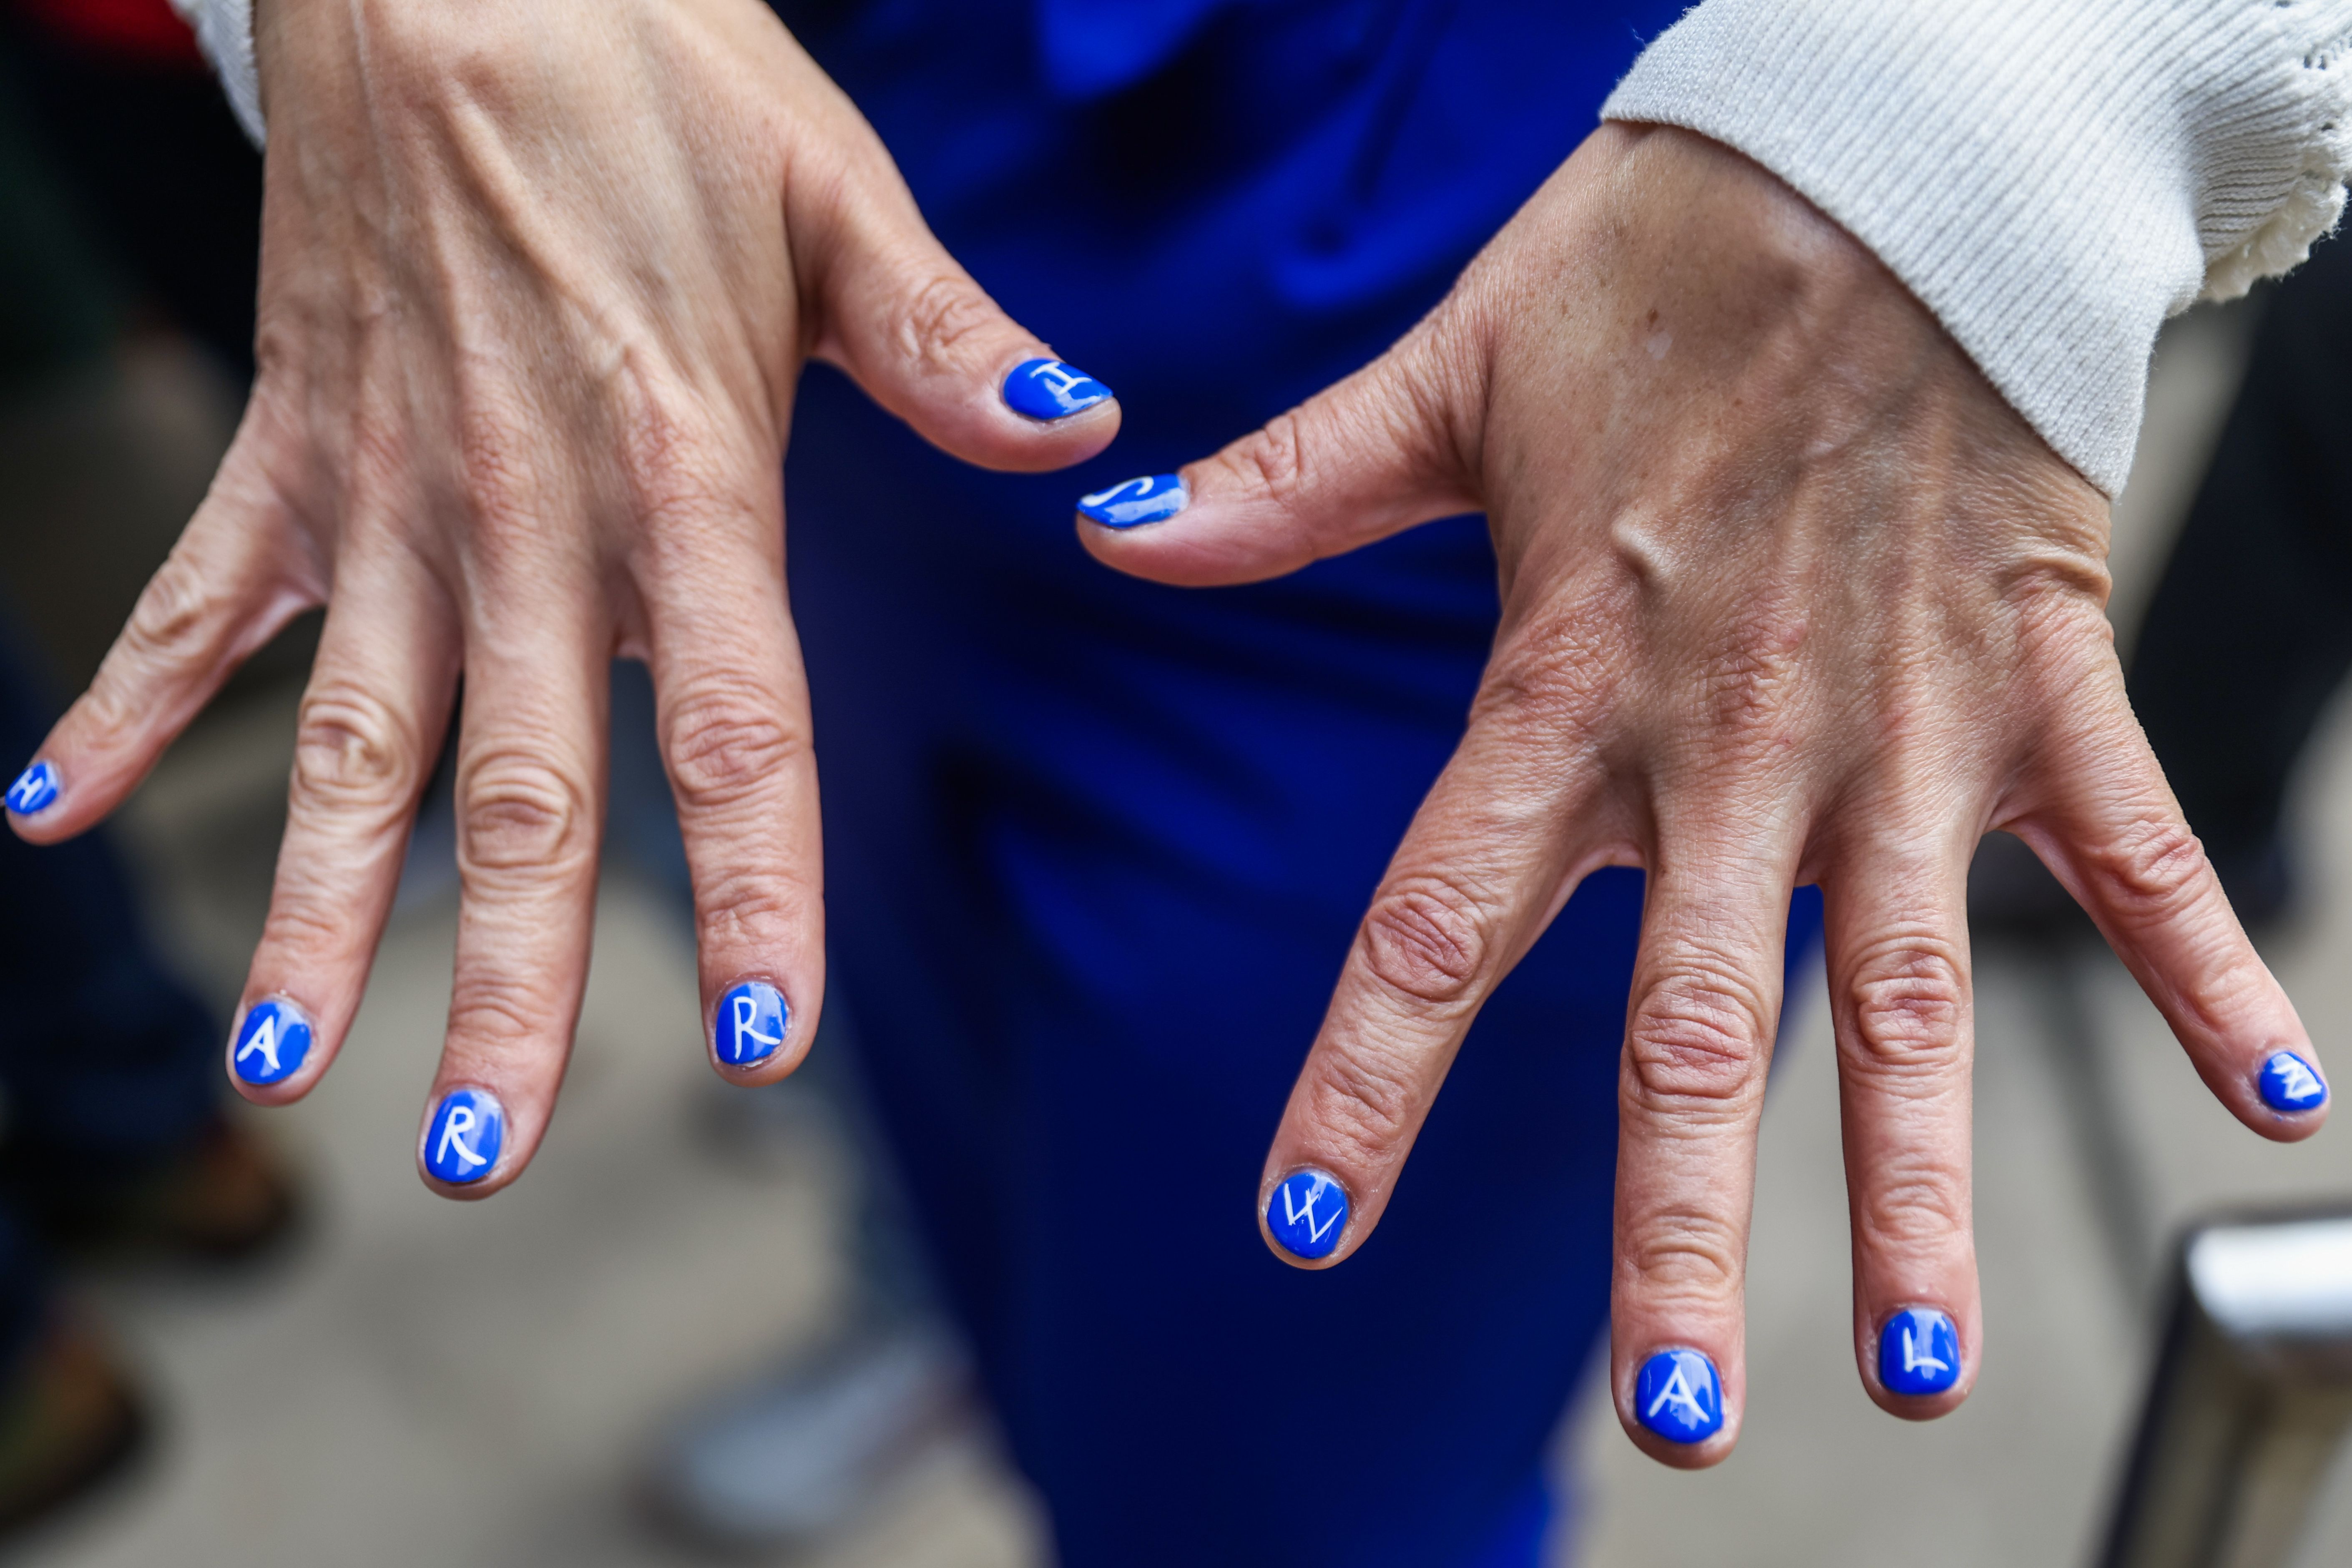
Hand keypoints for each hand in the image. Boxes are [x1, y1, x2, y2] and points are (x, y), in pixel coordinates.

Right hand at [5, 0, 1116, 1192]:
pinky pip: (197, 600)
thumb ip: (952, 342)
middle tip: (481, 1160)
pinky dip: (123, 702)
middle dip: (505, 987)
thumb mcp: (835, 191)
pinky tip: (43, 816)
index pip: (734, 724)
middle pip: (522, 793)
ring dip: (307, 910)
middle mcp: (522, 514)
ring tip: (277, 1074)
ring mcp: (384, 492)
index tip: (757, 1046)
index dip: (752, 889)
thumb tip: (1086, 435)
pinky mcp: (287, 446)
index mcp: (681, 468)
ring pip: (347, 743)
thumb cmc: (661, 70)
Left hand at [1081, 126, 2324, 1463]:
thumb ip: (1287, 485)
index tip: (1302, 1233)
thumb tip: (1113, 536)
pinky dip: (2205, 962)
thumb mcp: (1452, 371)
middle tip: (1675, 1423)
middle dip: (1676, 1235)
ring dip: (1915, 1185)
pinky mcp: (2039, 675)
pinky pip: (2133, 844)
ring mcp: (1898, 725)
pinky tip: (2275, 1098)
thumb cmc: (1655, 265)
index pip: (1436, 926)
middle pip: (1693, 1031)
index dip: (1361, 1085)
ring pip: (1907, 996)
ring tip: (1916, 1365)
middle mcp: (1729, 741)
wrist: (1875, 154)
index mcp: (1567, 683)